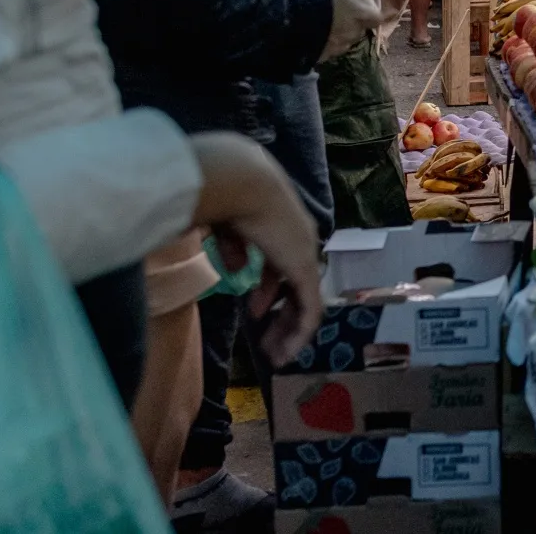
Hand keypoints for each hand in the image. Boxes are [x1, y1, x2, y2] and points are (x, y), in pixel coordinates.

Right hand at [188, 133, 322, 367]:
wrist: (242, 182)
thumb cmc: (225, 196)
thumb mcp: (227, 225)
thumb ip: (234, 246)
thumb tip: (238, 269)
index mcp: (282, 226)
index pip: (283, 264)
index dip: (268, 290)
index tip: (253, 311)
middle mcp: (300, 240)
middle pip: (296, 284)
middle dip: (281, 314)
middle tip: (267, 340)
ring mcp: (304, 254)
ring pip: (305, 301)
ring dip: (289, 330)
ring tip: (275, 353)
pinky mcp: (304, 269)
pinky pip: (309, 310)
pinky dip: (299, 333)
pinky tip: (286, 351)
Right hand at [317, 0, 381, 61]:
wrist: (287, 13)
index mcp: (360, 15)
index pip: (377, 18)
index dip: (371, 13)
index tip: (362, 7)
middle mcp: (352, 33)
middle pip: (360, 30)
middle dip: (354, 23)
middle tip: (340, 13)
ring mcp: (337, 46)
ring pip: (346, 40)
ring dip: (341, 33)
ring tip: (326, 24)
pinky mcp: (322, 55)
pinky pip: (330, 49)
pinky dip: (327, 42)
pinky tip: (316, 35)